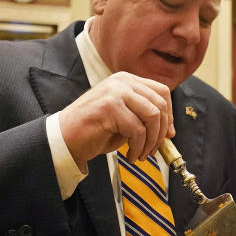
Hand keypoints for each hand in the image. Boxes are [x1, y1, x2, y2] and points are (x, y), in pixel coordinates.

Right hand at [57, 72, 173, 165]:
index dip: (169, 114)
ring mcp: (115, 92)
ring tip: (142, 154)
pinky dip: (138, 147)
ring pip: (152, 116)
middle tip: (153, 149)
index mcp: (126, 80)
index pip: (161, 91)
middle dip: (161, 131)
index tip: (168, 133)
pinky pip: (138, 130)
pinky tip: (130, 155)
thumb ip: (143, 116)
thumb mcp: (124, 118)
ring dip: (151, 141)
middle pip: (159, 104)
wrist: (65, 138)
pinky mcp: (110, 107)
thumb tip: (170, 129)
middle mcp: (122, 82)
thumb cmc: (94, 130)